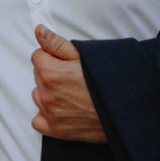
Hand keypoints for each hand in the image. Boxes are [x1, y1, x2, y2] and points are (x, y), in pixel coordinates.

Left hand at [33, 26, 107, 141]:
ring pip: (39, 96)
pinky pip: (38, 120)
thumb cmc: (105, 82)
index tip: (67, 64)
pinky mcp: (55, 130)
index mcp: (50, 73)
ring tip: (72, 95)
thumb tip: (39, 30)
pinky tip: (63, 110)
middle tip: (74, 79)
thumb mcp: (82, 56)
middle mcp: (46, 94)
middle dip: (52, 74)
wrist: (121, 111)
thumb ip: (56, 44)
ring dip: (49, 94)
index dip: (53, 57)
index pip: (37, 57)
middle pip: (38, 76)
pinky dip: (47, 115)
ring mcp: (49, 114)